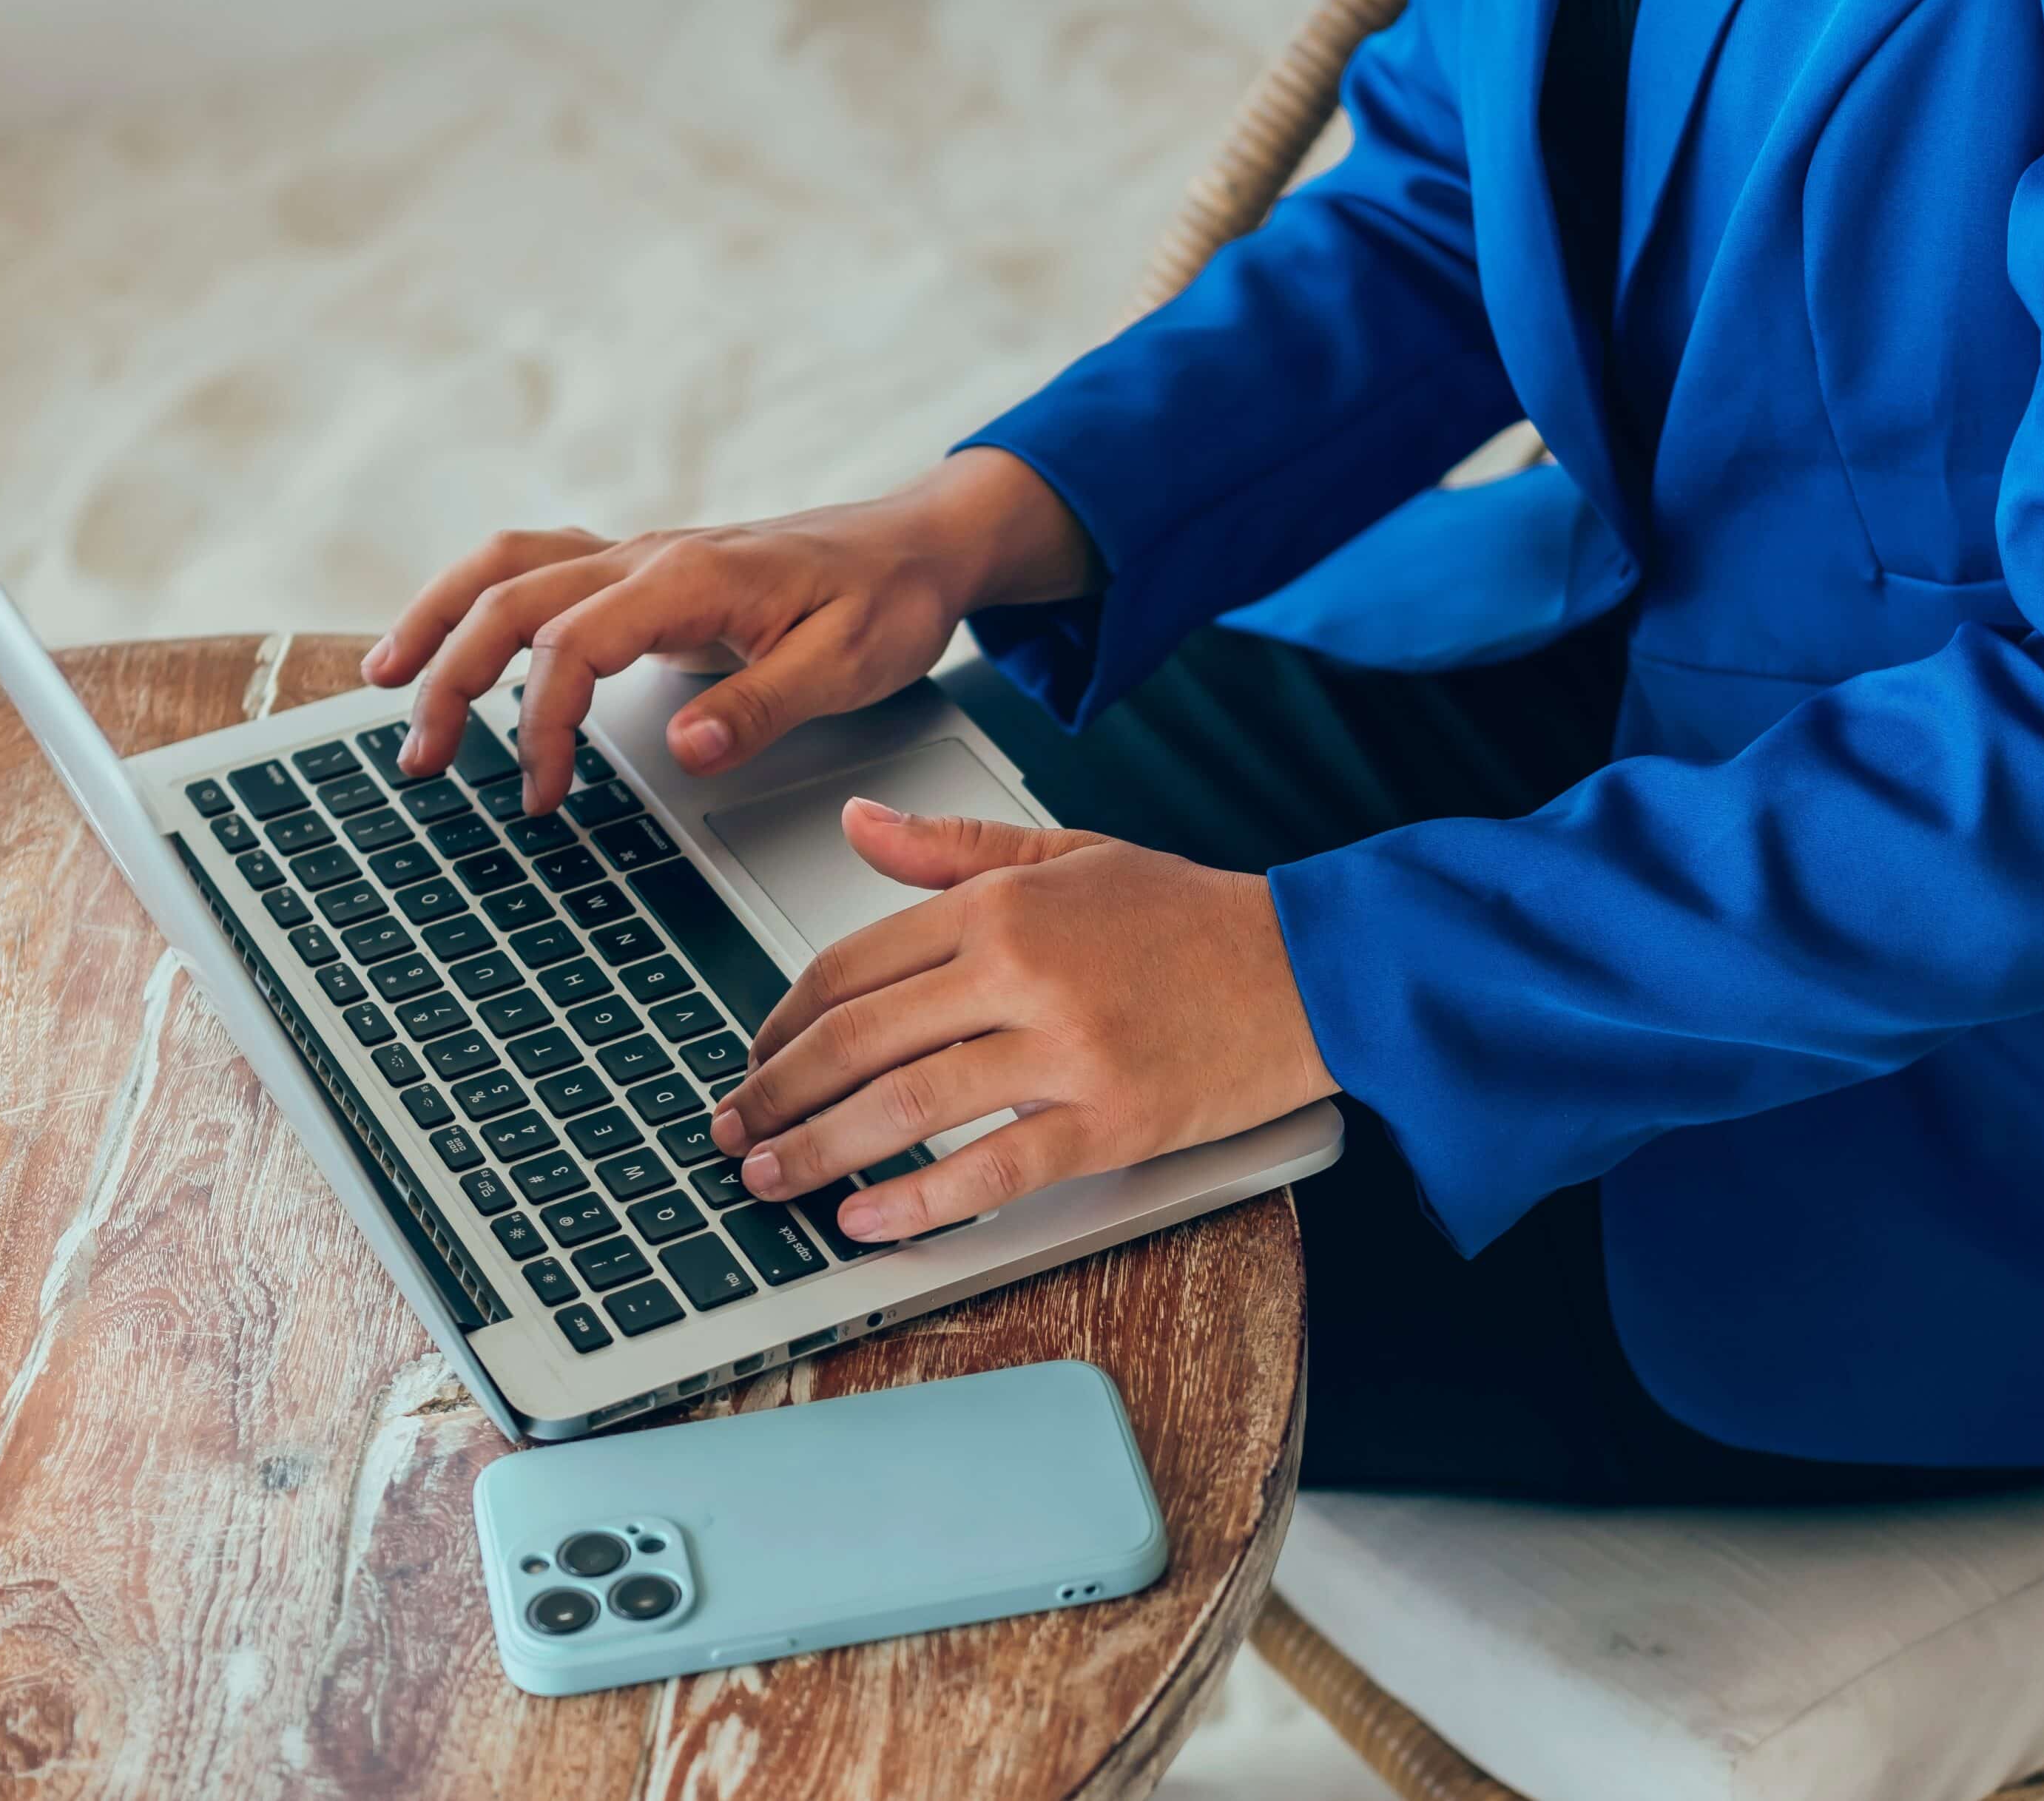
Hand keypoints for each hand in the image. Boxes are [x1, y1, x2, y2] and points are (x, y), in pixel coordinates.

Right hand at [362, 448, 1096, 812]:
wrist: (918, 545)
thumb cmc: (889, 601)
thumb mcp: (850, 664)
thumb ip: (764, 705)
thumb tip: (686, 751)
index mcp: (691, 577)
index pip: (573, 644)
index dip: (539, 722)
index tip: (539, 793)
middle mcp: (649, 554)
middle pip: (511, 598)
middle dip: (449, 676)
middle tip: (419, 761)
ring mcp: (638, 555)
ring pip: (506, 567)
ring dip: (438, 619)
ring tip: (381, 683)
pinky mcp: (641, 570)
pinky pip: (535, 568)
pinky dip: (476, 599)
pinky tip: (445, 639)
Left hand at [713, 801, 1337, 1241]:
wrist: (1311, 969)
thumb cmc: (1192, 918)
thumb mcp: (1071, 853)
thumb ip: (954, 848)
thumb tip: (856, 823)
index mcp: (1002, 904)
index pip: (850, 966)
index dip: (782, 1024)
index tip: (756, 1059)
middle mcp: (1021, 970)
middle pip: (856, 1041)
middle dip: (775, 1096)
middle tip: (732, 1131)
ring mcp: (1063, 1051)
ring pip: (903, 1109)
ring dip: (818, 1153)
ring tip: (768, 1180)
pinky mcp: (1107, 1123)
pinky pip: (989, 1173)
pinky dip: (916, 1203)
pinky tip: (865, 1219)